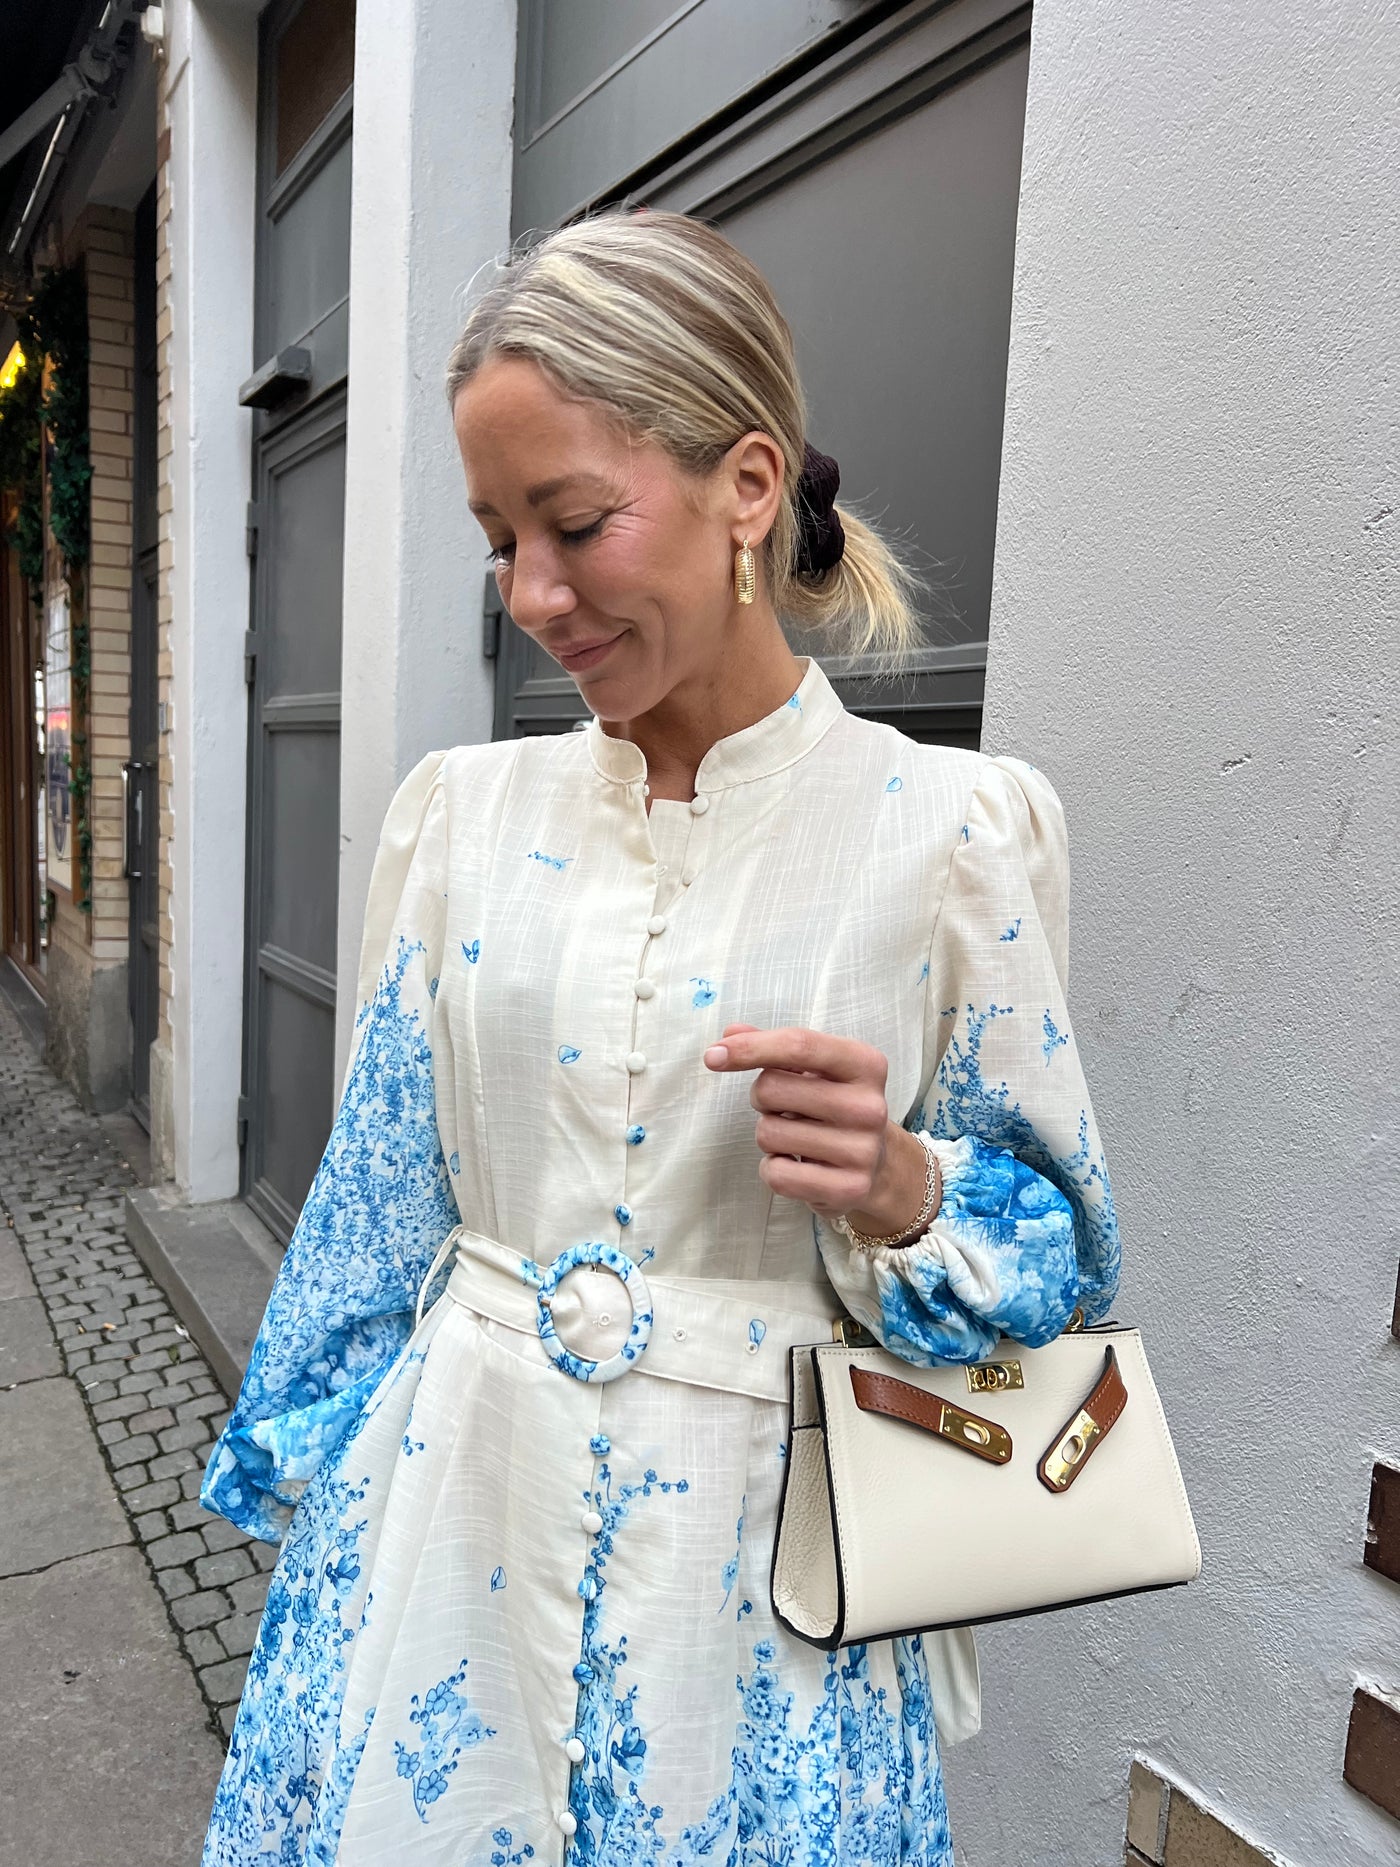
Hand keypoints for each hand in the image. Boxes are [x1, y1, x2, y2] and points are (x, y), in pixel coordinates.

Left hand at [703, 1023, 931, 1234]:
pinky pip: (777, 1175)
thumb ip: (774, 1047)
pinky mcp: (848, 1189)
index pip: (799, 1045)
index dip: (749, 1047)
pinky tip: (798, 1165)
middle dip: (761, 1097)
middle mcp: (869, 1106)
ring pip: (768, 1134)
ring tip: (798, 1137)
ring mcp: (862, 1151)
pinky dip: (773, 1169)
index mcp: (865, 1064)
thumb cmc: (834, 1106)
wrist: (880, 1165)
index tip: (713, 1055)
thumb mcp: (815, 1068)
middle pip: (771, 1089)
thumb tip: (730, 1033)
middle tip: (785, 1108)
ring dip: (768, 1136)